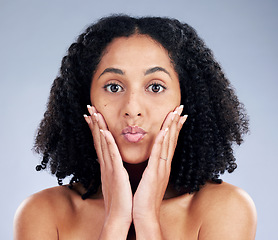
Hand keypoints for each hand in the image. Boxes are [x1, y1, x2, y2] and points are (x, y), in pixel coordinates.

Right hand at [84, 106, 131, 238]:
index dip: (95, 128)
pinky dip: (107, 142)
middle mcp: (106, 164)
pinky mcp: (116, 173)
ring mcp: (110, 168)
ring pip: (103, 143)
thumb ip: (113, 169)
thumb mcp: (115, 180)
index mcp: (107, 165)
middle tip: (89, 107)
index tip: (92, 116)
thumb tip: (112, 162)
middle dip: (93, 122)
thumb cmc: (120, 199)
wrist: (121, 216)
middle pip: (98, 139)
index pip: (100, 143)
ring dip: (98, 127)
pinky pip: (111, 155)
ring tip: (93, 112)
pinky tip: (104, 131)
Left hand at [132, 105, 186, 236]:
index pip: (170, 143)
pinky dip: (162, 141)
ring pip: (167, 143)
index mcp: (163, 166)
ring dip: (171, 127)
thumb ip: (154, 168)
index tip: (178, 116)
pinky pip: (158, 154)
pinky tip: (165, 130)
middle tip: (181, 108)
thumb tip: (155, 161)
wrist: (144, 215)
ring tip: (175, 112)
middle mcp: (164, 165)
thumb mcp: (151, 179)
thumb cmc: (146, 198)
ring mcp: (161, 168)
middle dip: (176, 123)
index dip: (175, 128)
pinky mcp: (154, 173)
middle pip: (172, 140)